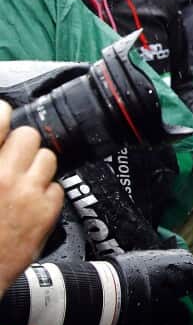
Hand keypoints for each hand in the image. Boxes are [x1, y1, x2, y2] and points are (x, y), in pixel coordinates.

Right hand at [0, 101, 63, 292]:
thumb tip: (1, 135)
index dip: (2, 113)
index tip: (3, 113)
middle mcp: (2, 175)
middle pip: (28, 135)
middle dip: (22, 144)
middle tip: (13, 158)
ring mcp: (26, 193)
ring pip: (47, 158)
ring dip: (36, 167)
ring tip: (21, 183)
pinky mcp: (45, 212)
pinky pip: (56, 186)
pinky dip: (46, 193)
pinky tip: (29, 204)